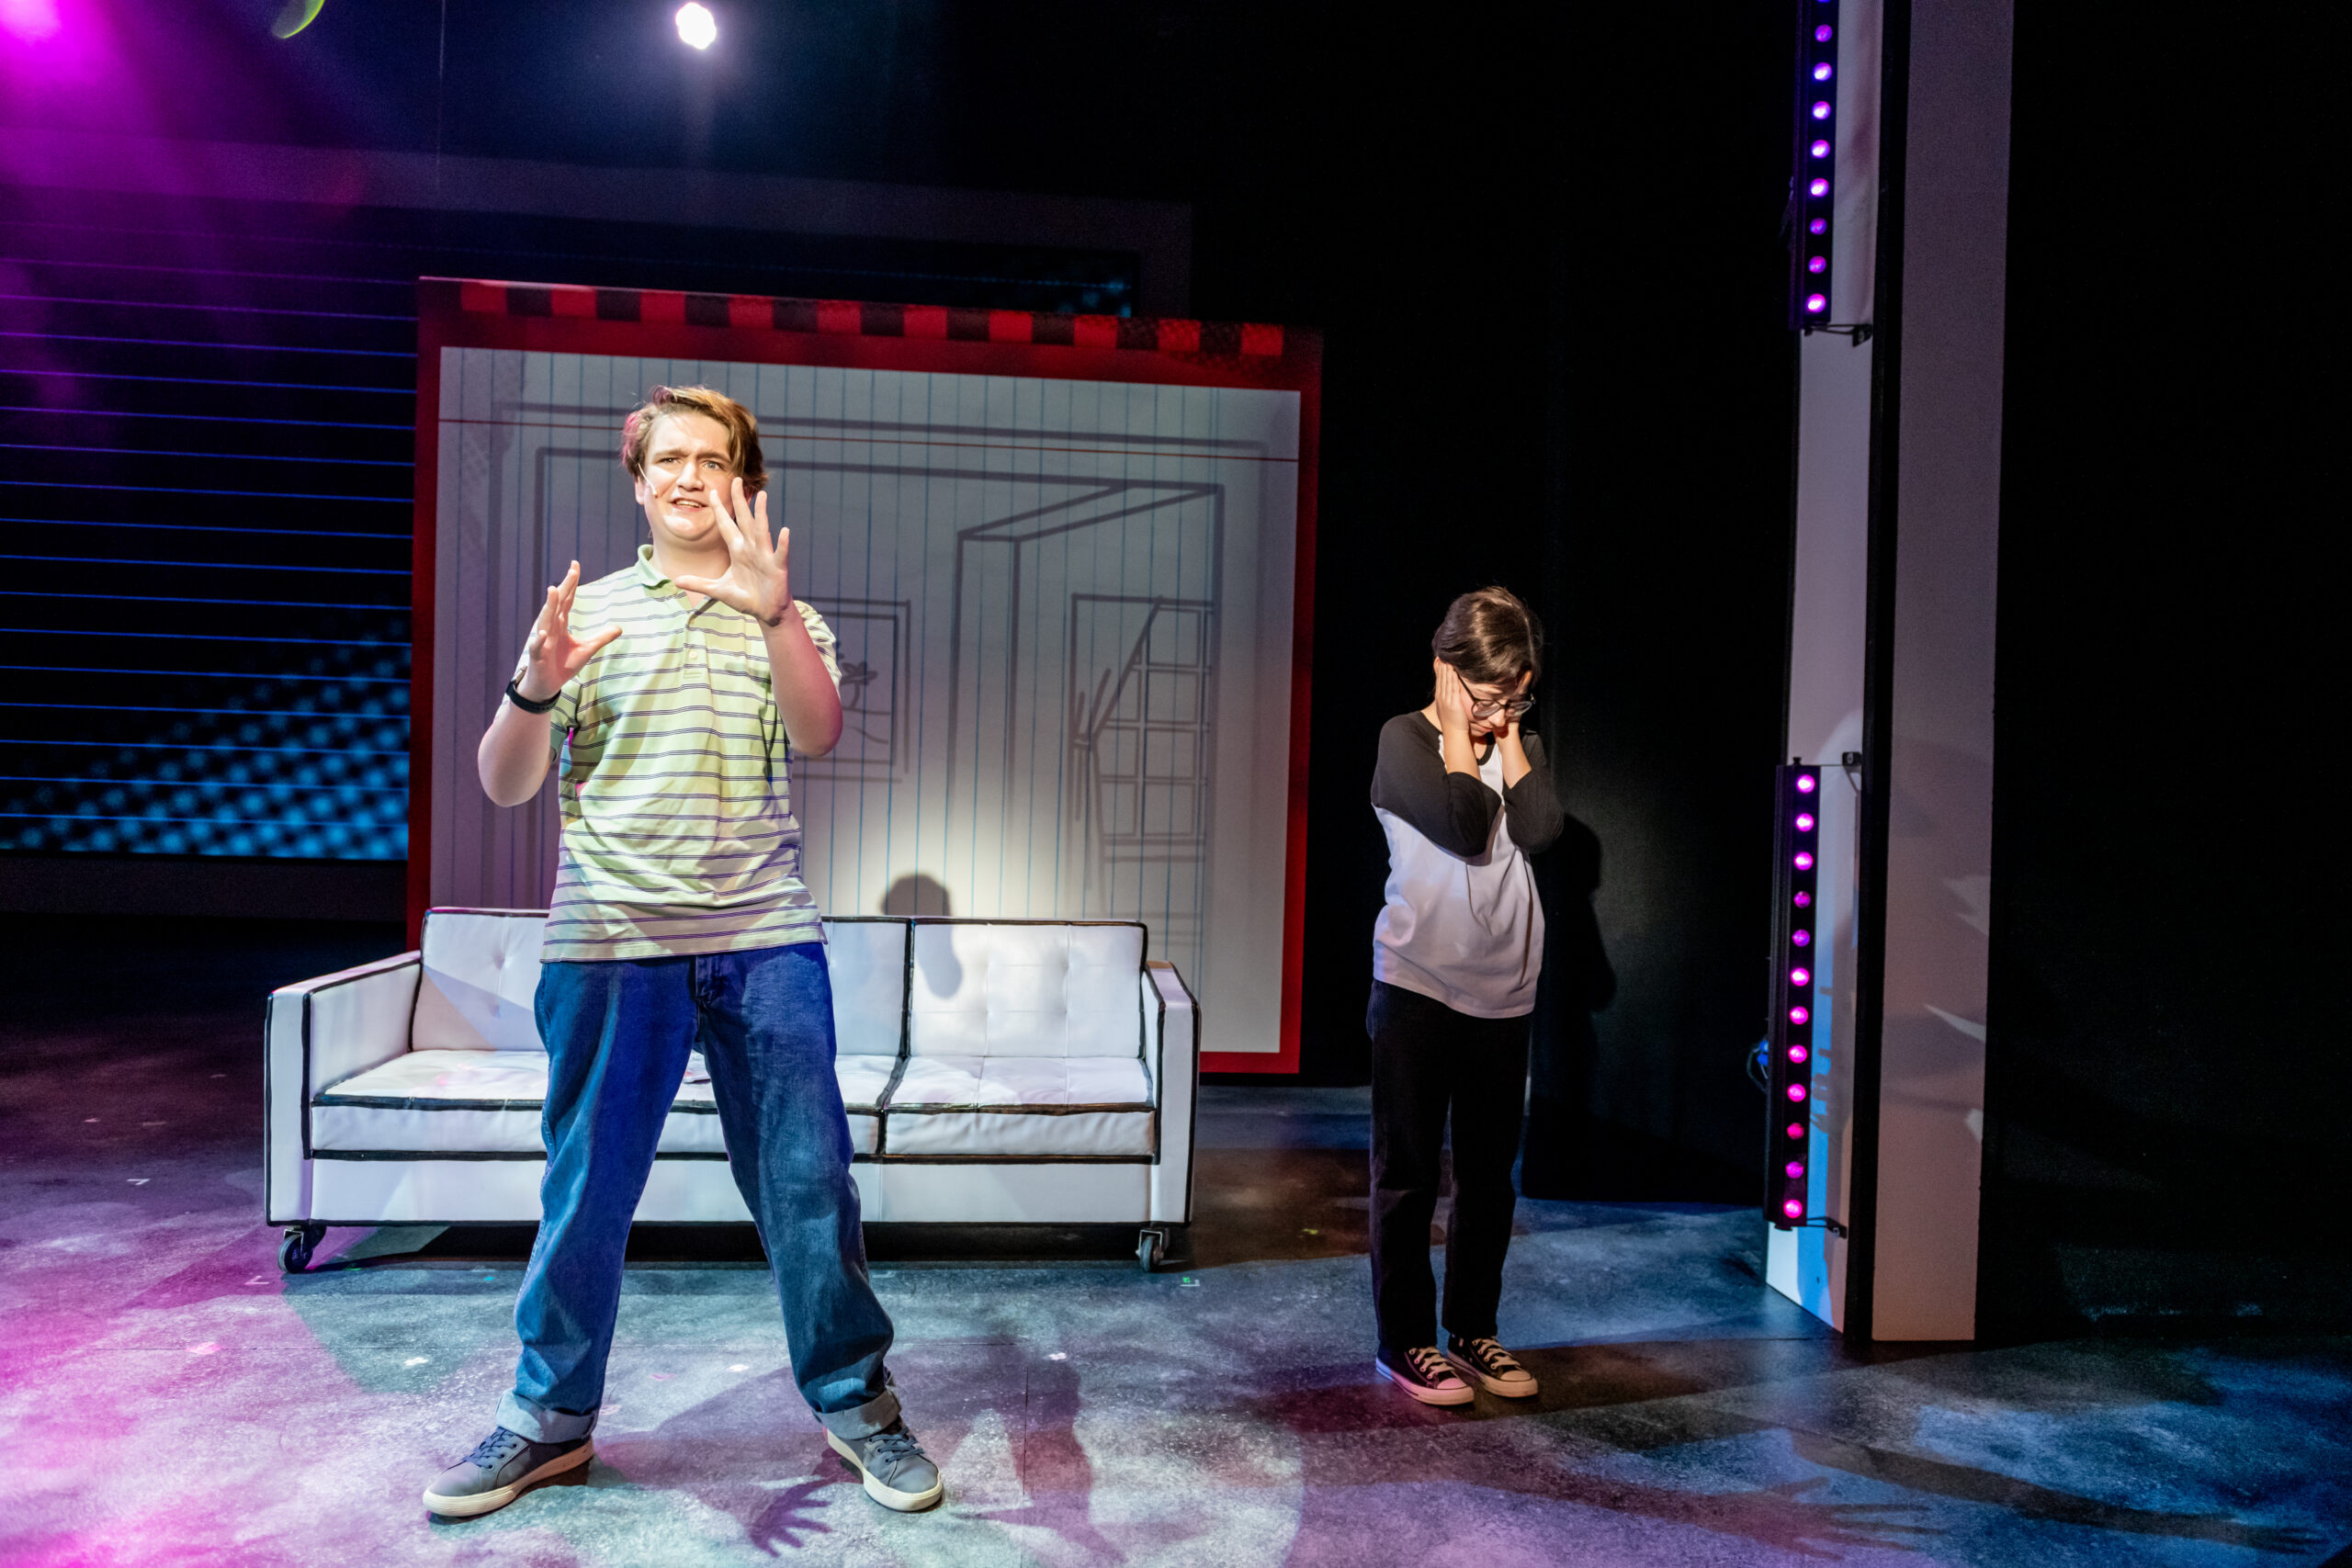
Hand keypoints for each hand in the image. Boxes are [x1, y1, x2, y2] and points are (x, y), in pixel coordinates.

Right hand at [515, 560, 622, 701]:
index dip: (571, 583)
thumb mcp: (587, 650)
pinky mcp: (537, 655)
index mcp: (560, 624)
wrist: (547, 685)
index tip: (575, 565)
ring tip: (554, 590)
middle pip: (558, 604)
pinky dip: (539, 639)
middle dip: (564, 587)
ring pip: (545, 620)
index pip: (567, 600)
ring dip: (549, 606)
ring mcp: (542, 640)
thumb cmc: (562, 665)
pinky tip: (542, 631)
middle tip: (572, 570)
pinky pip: (537, 646)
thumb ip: (601, 638)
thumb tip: (619, 627)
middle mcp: (549, 627)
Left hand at [673, 477, 791, 625]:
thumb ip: (699, 583)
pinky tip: (784, 531)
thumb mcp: (718, 590)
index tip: (711, 492)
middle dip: (739, 501)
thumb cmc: (746, 598)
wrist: (767, 612)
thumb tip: (676, 581)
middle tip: (735, 480)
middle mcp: (751, 549)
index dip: (718, 510)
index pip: (726, 526)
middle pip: (744, 520)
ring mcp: (765, 557)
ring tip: (762, 495)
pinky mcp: (777, 568)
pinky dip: (783, 543)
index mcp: (737, 551)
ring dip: (761, 514)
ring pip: (762, 531)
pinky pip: (779, 553)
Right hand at [1431, 657, 1475, 740]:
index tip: (1440, 662)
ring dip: (1447, 671)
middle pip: (1442, 679)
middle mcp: (1441, 698)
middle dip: (1442, 668)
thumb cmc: (1454, 723)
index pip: (1439, 681)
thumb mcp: (1448, 710)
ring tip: (1448, 660)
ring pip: (1446, 682)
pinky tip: (1453, 671)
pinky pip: (1453, 687)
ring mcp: (1446, 700)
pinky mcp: (1453, 702)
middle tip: (1443, 657)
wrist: (1454, 733)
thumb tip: (1452, 696)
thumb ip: (1449, 701)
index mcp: (1440, 698)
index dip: (1440, 671)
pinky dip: (1452, 678)